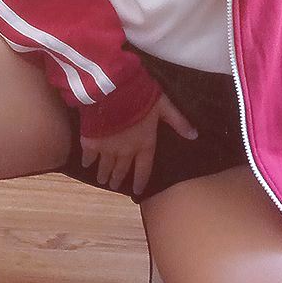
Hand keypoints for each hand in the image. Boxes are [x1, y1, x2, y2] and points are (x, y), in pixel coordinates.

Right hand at [80, 91, 197, 195]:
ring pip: (105, 166)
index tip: (137, 191)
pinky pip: (89, 156)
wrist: (112, 91)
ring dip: (104, 174)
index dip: (142, 181)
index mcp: (144, 144)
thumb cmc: (141, 96)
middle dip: (118, 179)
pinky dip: (88, 162)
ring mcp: (107, 149)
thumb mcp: (164, 106)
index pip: (145, 168)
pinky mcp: (91, 142)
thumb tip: (195, 136)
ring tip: (102, 181)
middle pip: (122, 170)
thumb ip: (178, 121)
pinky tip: (86, 165)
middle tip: (114, 187)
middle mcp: (126, 151)